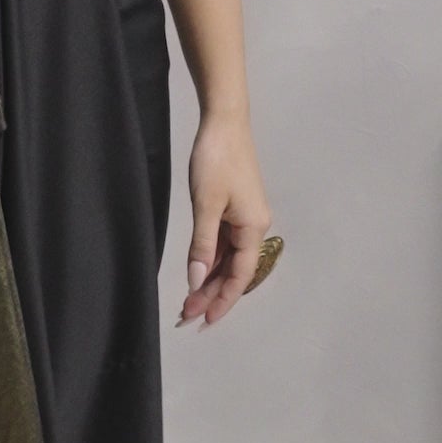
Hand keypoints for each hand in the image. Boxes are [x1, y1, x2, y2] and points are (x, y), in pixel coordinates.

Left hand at [178, 111, 272, 328]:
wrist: (224, 122)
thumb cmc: (217, 159)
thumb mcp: (206, 205)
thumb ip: (202, 245)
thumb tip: (196, 280)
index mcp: (253, 227)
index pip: (239, 275)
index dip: (222, 300)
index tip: (205, 320)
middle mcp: (254, 226)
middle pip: (234, 270)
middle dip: (211, 294)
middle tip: (187, 316)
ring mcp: (244, 218)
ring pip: (227, 258)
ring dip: (209, 279)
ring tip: (188, 302)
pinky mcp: (234, 209)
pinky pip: (223, 243)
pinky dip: (210, 260)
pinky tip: (197, 274)